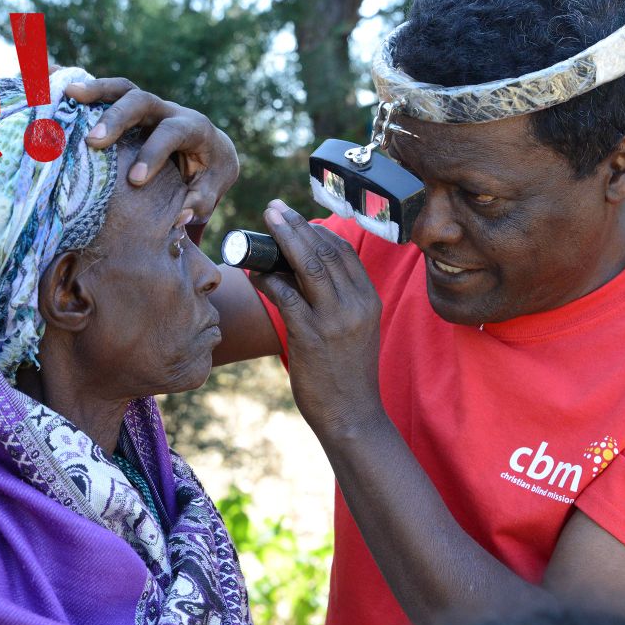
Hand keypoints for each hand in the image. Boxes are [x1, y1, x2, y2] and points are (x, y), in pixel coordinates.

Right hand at [65, 78, 238, 238]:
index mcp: (194, 128)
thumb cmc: (209, 173)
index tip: (135, 179)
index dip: (153, 153)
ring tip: (70, 95)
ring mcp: (151, 106)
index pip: (172, 133)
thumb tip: (180, 216)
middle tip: (93, 141)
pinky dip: (91, 93)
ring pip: (124, 89)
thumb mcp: (211, 190)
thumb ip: (199, 202)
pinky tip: (67, 96)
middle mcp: (171, 110)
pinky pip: (112, 93)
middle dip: (117, 119)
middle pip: (143, 101)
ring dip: (97, 91)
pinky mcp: (134, 108)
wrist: (213, 150)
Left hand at [248, 200, 384, 435]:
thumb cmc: (346, 374)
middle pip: (326, 252)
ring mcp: (335, 320)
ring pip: (308, 266)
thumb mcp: (354, 331)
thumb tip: (297, 273)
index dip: (318, 233)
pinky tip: (255, 273)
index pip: (345, 254)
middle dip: (297, 226)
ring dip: (283, 240)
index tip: (296, 220)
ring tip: (264, 224)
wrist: (352, 415)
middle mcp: (356, 305)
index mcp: (368, 301)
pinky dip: (268, 279)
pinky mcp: (311, 336)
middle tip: (274, 209)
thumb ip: (336, 301)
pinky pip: (286, 296)